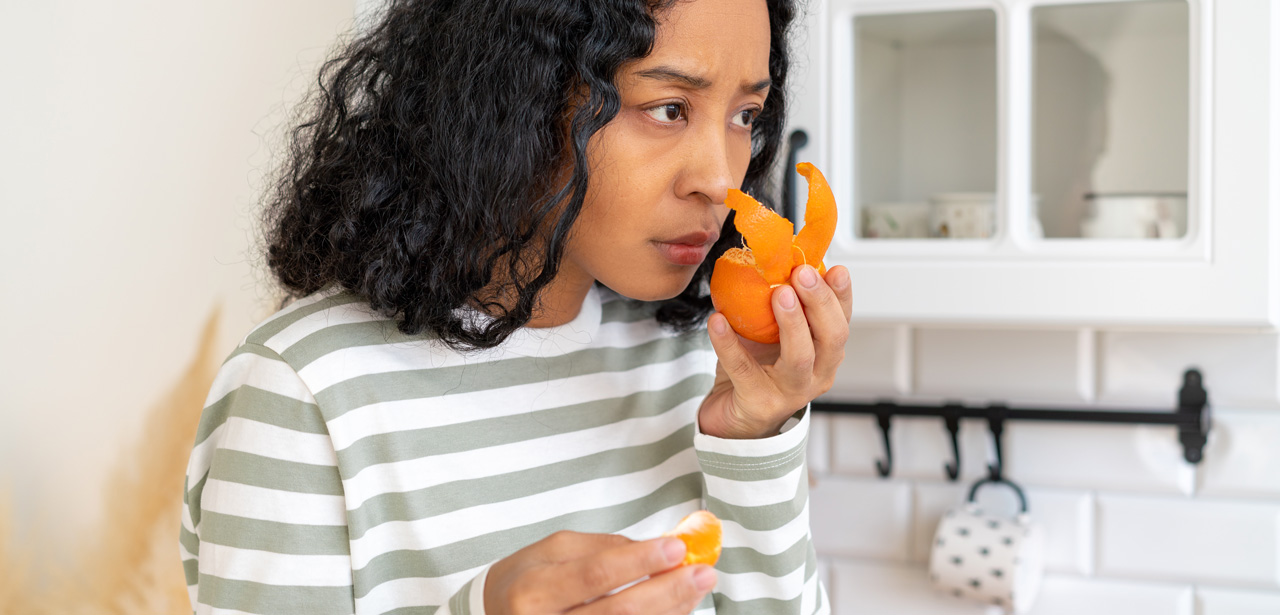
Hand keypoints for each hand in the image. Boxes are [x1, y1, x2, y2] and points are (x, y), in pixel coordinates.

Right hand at [484, 530, 716, 614]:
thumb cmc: (527, 581)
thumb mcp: (553, 551)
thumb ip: (603, 548)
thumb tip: (655, 548)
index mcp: (533, 592)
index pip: (594, 575)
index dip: (639, 561)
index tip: (677, 546)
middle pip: (618, 613)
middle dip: (667, 592)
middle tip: (702, 571)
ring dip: (669, 611)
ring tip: (697, 587)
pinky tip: (676, 610)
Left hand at [700, 265, 852, 438]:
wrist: (733, 416)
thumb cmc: (757, 369)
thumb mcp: (774, 333)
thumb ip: (781, 302)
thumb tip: (774, 256)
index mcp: (825, 354)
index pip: (842, 320)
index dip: (841, 294)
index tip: (835, 268)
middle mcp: (816, 374)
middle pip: (832, 338)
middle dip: (820, 302)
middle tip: (802, 273)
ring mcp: (790, 392)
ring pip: (800, 357)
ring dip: (792, 322)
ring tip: (778, 293)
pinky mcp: (758, 403)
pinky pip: (743, 369)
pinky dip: (728, 343)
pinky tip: (717, 320)